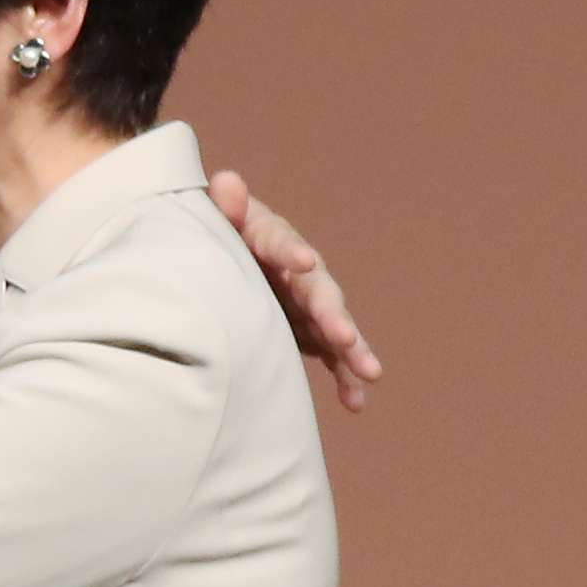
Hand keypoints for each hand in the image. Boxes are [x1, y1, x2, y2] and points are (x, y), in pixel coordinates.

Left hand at [207, 168, 381, 411]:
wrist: (223, 262)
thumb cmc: (218, 238)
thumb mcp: (216, 221)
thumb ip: (225, 206)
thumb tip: (227, 182)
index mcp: (274, 241)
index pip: (282, 244)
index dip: (291, 252)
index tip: (304, 262)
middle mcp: (300, 273)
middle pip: (320, 293)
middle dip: (333, 315)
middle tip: (344, 337)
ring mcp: (308, 305)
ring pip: (335, 328)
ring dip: (352, 352)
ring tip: (369, 374)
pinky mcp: (310, 332)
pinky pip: (330, 356)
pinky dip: (344, 378)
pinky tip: (355, 404)